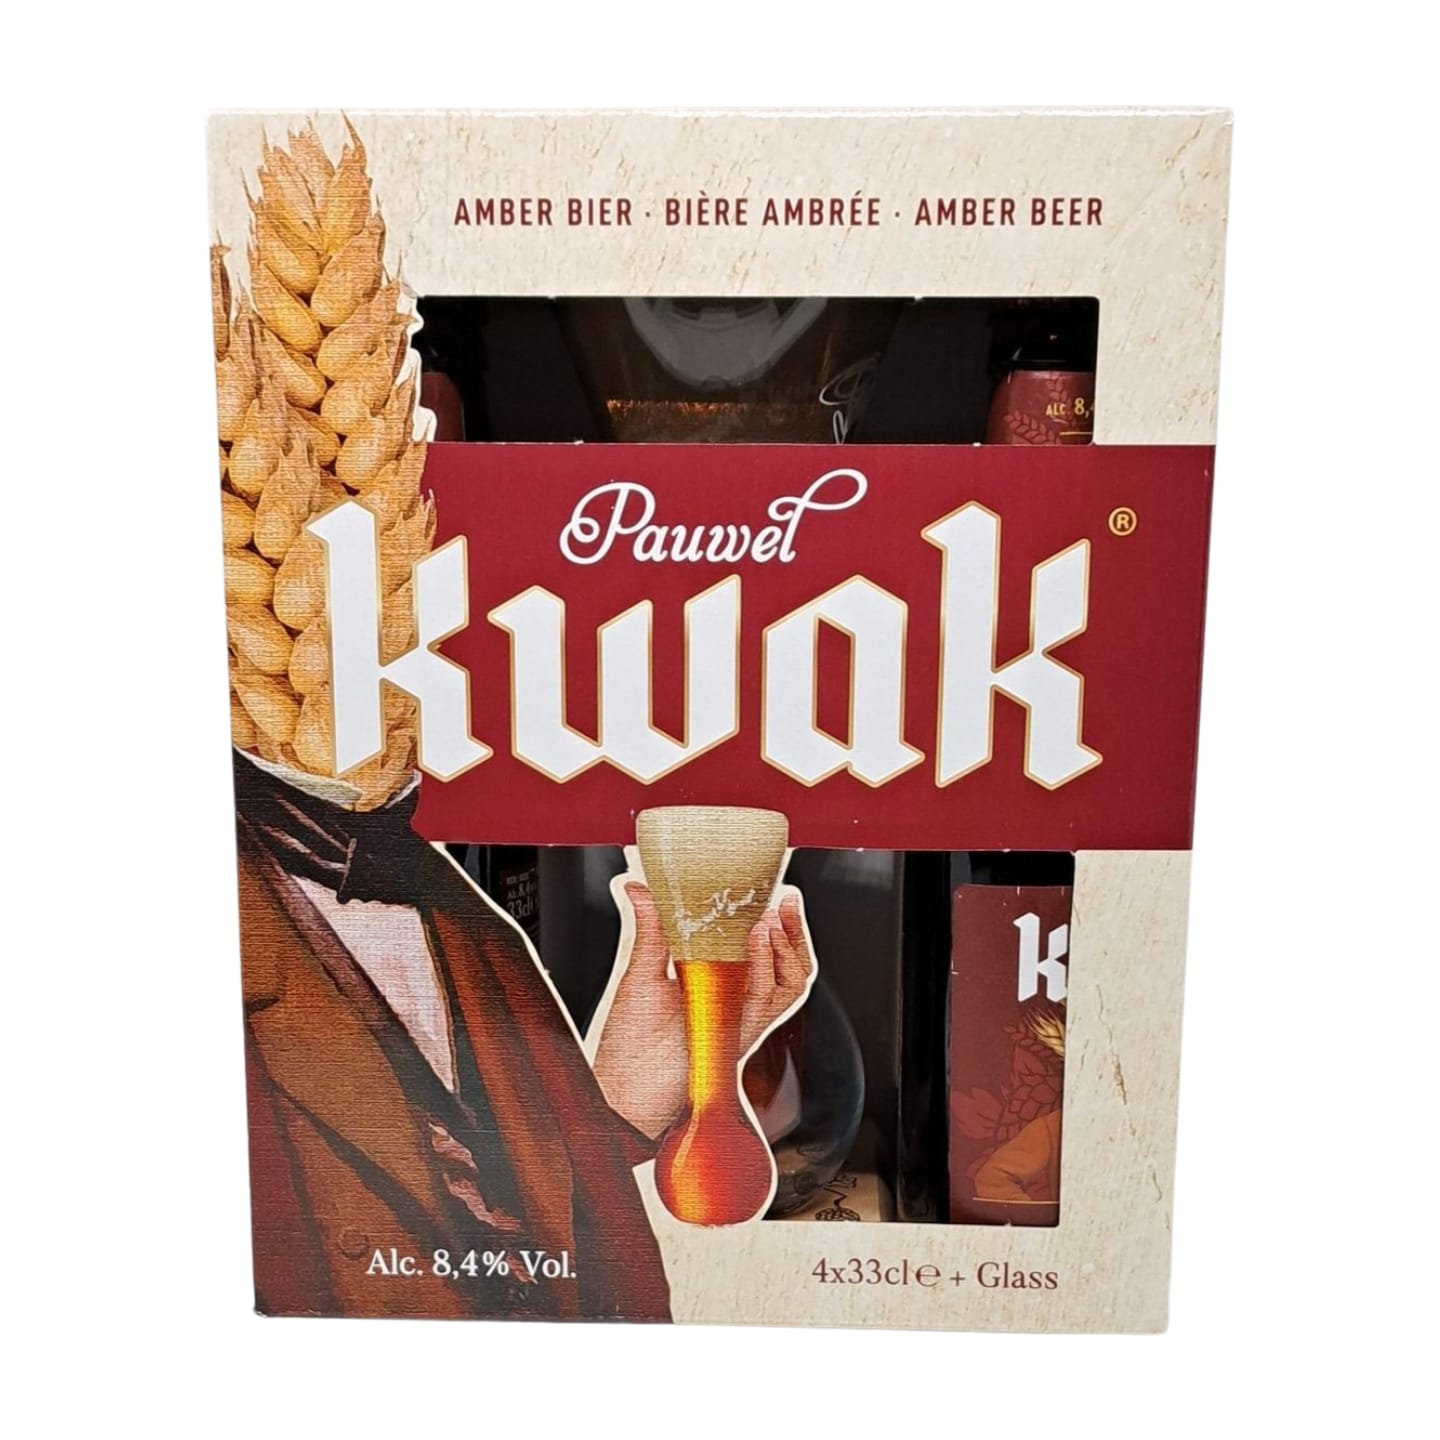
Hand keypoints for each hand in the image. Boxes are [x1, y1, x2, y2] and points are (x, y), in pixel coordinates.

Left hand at [591, 883, 813, 1138]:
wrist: (622, 1092)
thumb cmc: (630, 1045)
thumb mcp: (641, 974)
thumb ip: (652, 929)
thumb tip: (640, 887)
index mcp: (717, 981)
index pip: (758, 945)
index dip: (773, 919)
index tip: (770, 889)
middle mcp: (735, 1000)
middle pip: (785, 962)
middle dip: (792, 929)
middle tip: (785, 899)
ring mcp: (740, 1019)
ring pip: (787, 981)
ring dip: (785, 946)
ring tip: (769, 918)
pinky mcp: (737, 1036)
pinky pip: (766, 1002)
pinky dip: (766, 969)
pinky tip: (757, 942)